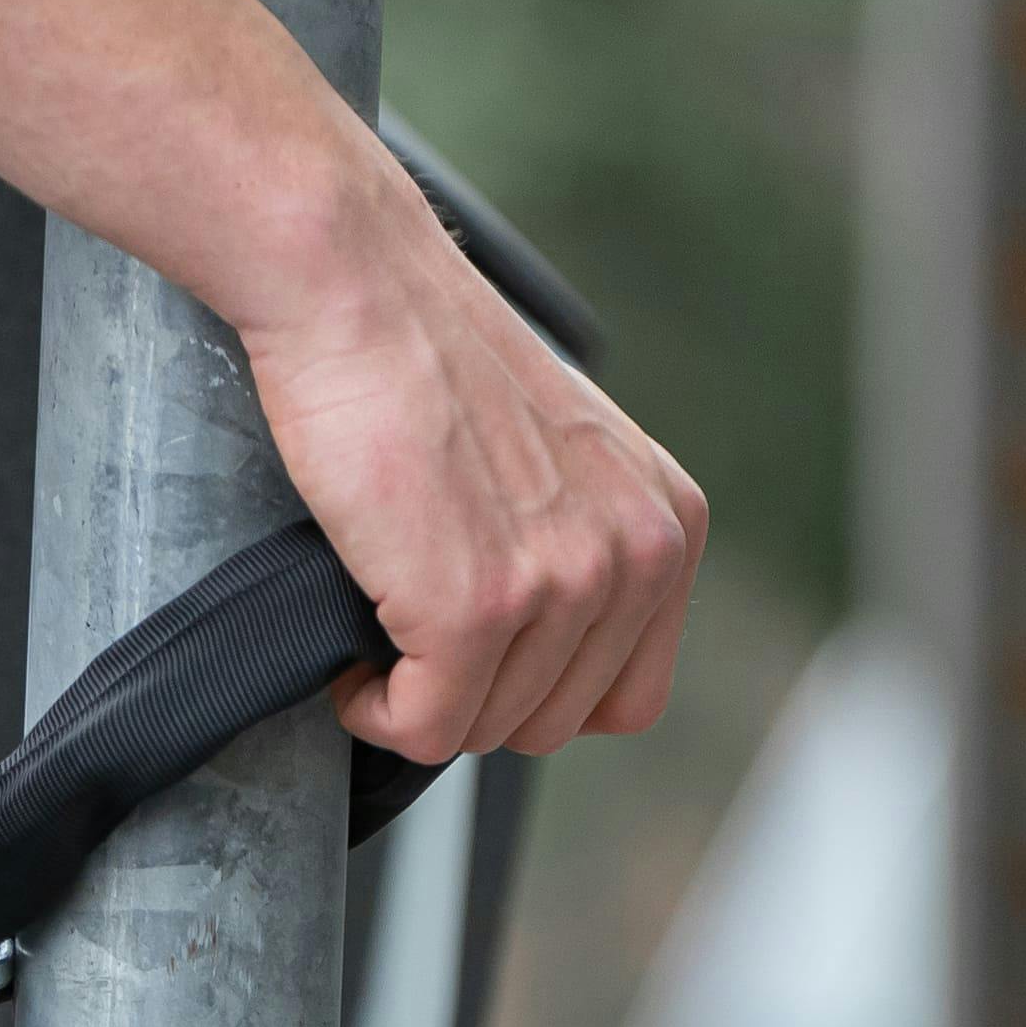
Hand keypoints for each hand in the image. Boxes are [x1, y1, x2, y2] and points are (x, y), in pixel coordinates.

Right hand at [230, 174, 708, 764]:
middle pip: (551, 724)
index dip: (536, 693)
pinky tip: (355, 661)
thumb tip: (536, 649)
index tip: (476, 659)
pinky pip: (425, 728)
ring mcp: (561, 584)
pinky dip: (376, 712)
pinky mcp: (474, 607)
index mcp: (670, 523)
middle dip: (471, 701)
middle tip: (410, 645)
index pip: (627, 697)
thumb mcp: (561, 455)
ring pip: (486, 731)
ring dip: (417, 705)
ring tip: (378, 637)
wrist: (360, 295)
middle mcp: (635, 555)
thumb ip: (582, 543)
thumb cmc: (429, 361)